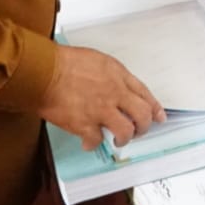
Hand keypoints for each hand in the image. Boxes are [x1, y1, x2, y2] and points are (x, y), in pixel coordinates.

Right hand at [37, 44, 164, 150]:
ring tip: (117, 140)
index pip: (145, 94)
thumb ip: (112, 76)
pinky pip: (96, 141)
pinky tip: (88, 143)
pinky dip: (92, 144)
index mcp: (118, 75)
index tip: (159, 117)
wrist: (45, 70)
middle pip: (142, 115)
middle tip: (138, 131)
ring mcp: (101, 110)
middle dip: (144, 126)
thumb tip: (117, 89)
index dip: (154, 108)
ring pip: (126, 131)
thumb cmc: (65, 62)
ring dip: (124, 138)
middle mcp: (115, 93)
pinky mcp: (85, 124)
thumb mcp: (97, 61)